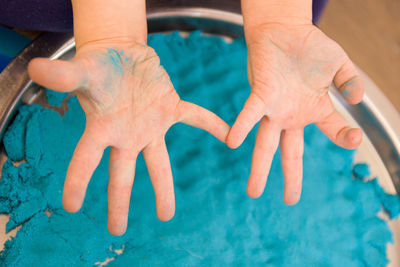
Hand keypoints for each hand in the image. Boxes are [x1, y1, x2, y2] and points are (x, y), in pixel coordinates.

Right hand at [28, 41, 229, 234]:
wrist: (119, 53)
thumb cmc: (97, 65)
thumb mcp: (82, 70)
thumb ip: (64, 76)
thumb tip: (35, 70)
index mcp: (102, 128)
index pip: (86, 159)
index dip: (77, 181)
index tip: (71, 206)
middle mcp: (126, 135)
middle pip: (122, 175)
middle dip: (120, 202)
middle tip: (118, 231)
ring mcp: (150, 124)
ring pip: (158, 162)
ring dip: (164, 188)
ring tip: (167, 215)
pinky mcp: (170, 107)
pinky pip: (193, 117)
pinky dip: (210, 124)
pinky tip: (228, 136)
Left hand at [226, 23, 362, 203]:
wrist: (283, 28)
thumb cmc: (309, 46)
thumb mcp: (339, 64)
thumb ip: (350, 81)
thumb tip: (356, 100)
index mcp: (314, 109)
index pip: (334, 131)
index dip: (346, 137)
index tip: (354, 139)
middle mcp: (292, 115)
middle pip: (291, 153)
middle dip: (290, 177)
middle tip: (289, 201)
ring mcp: (275, 109)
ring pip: (266, 144)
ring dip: (260, 167)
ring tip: (253, 192)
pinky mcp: (260, 94)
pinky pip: (250, 114)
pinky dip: (242, 127)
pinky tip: (233, 143)